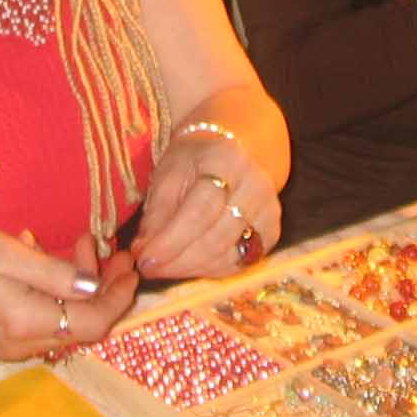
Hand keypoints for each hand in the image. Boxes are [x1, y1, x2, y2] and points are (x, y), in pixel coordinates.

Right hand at [0, 220, 137, 359]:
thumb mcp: (4, 253)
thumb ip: (53, 273)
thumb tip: (95, 285)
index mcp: (25, 322)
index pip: (93, 322)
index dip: (119, 295)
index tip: (129, 262)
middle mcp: (20, 343)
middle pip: (84, 326)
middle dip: (104, 287)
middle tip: (105, 246)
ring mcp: (9, 344)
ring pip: (66, 323)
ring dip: (81, 287)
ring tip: (78, 244)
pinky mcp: (0, 337)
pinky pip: (45, 320)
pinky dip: (58, 293)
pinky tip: (46, 260)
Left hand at [133, 126, 281, 281]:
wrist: (236, 146)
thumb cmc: (196, 158)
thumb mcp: (168, 172)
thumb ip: (156, 213)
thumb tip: (143, 253)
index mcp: (227, 161)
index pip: (200, 210)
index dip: (171, 241)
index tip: (144, 261)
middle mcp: (256, 186)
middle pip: (216, 238)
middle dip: (177, 261)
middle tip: (148, 269)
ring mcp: (269, 211)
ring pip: (229, 256)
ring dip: (191, 269)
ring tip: (164, 267)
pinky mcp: (272, 232)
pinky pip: (240, 263)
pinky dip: (211, 270)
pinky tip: (190, 264)